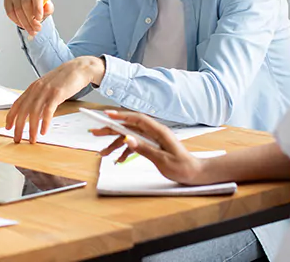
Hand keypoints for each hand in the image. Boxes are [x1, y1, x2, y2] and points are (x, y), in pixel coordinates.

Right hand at [3, 0, 55, 36]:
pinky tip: (22, 24)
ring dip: (25, 23)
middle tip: (36, 28)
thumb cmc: (41, 6)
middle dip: (31, 19)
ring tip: (31, 30)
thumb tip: (47, 7)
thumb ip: (49, 8)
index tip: (39, 18)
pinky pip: (10, 12)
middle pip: (25, 4)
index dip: (37, 7)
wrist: (32, 7)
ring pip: (18, 10)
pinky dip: (16, 21)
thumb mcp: (48, 8)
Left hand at [5, 56, 105, 143]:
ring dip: (31, 128)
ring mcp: (46, 91)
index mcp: (33, 87)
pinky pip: (48, 111)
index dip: (10, 117)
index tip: (8, 127)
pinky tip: (44, 131)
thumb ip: (39, 99)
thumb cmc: (64, 79)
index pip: (17, 104)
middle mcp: (37, 89)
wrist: (78, 68)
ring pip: (34, 113)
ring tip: (32, 139)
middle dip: (18, 127)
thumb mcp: (47, 87)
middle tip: (17, 139)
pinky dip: (45, 123)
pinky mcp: (57, 94)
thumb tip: (36, 116)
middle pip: (23, 111)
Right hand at [90, 110, 204, 184]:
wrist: (195, 173)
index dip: (121, 115)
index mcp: (159, 131)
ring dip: (115, 143)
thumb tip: (128, 139)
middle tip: (95, 132)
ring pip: (130, 137)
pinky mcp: (152, 146)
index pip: (137, 119)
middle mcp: (155, 132)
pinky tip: (118, 159)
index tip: (106, 115)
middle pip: (130, 127)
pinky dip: (125, 151)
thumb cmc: (182, 167)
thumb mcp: (162, 160)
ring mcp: (153, 139)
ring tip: (102, 152)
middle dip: (111, 129)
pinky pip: (135, 145)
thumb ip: (144, 149)